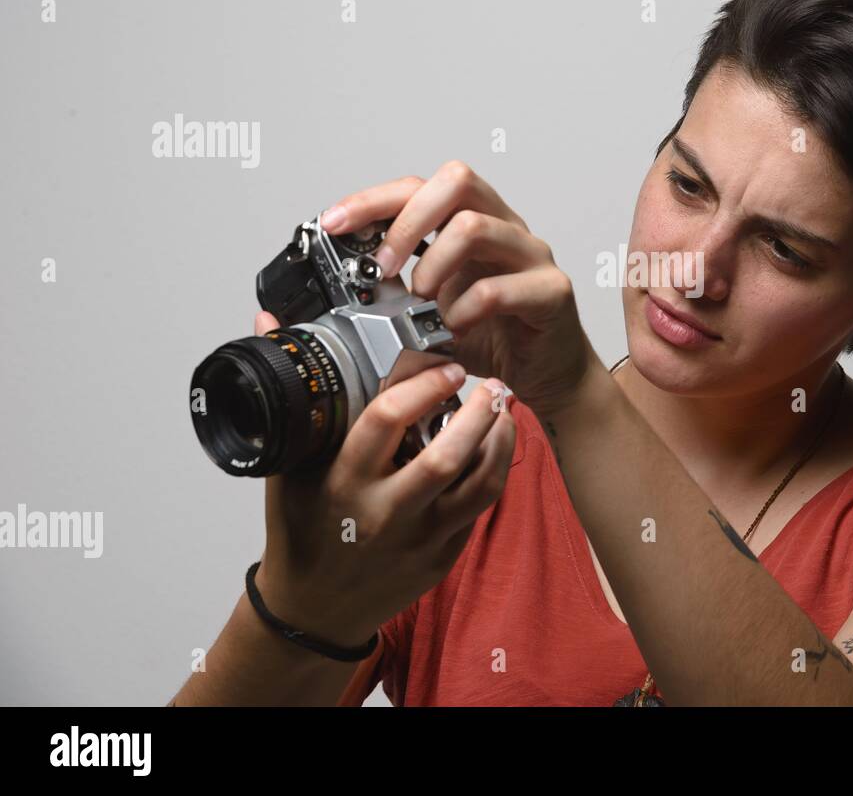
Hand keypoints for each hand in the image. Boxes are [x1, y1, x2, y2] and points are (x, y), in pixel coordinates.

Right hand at [251, 309, 516, 646]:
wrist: (313, 610)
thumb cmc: (301, 530)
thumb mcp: (286, 464)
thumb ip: (292, 393)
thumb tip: (269, 321)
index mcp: (343, 482)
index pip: (385, 422)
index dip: (419, 386)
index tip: (442, 365)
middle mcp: (384, 511)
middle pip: (447, 458)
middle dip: (478, 414)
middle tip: (491, 383)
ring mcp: (419, 538)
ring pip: (479, 485)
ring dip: (501, 442)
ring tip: (505, 410)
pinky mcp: (443, 555)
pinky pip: (481, 508)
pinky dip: (494, 471)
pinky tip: (496, 446)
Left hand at [319, 162, 599, 417]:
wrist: (547, 375)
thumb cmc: (495, 336)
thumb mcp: (432, 310)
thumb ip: (397, 293)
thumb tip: (341, 291)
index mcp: (474, 221)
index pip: (422, 186)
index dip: (374, 198)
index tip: (335, 224)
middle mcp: (506, 227)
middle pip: (457, 181)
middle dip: (406, 220)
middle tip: (383, 265)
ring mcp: (532, 256)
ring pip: (475, 226)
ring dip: (432, 265)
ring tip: (421, 300)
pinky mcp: (551, 291)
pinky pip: (499, 289)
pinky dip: (463, 310)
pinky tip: (454, 329)